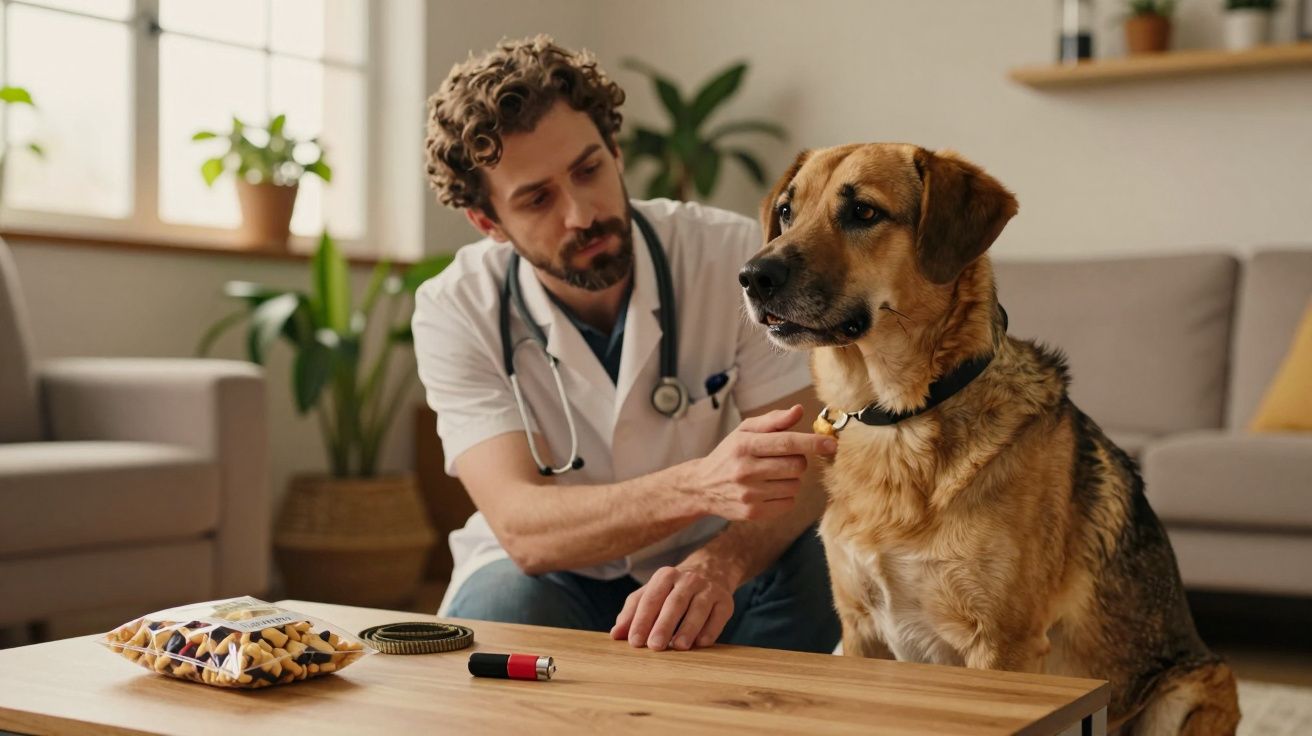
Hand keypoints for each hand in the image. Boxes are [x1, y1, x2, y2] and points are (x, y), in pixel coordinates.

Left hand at [610, 565, 734, 649]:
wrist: (713, 570)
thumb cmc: (674, 589)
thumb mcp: (652, 592)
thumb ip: (633, 611)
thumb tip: (616, 634)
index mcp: (665, 576)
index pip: (651, 598)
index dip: (642, 620)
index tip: (634, 641)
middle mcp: (688, 579)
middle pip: (675, 603)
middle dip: (664, 625)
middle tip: (654, 646)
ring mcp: (709, 589)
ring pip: (698, 608)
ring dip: (688, 628)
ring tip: (679, 647)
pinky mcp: (726, 600)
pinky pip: (718, 616)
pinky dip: (710, 630)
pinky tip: (701, 643)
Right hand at [682, 404, 834, 521]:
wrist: (702, 487)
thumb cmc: (729, 454)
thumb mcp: (744, 431)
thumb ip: (773, 421)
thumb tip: (798, 411)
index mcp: (744, 445)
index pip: (787, 442)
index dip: (813, 443)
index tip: (832, 443)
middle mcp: (746, 470)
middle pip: (796, 466)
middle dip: (799, 461)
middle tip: (786, 459)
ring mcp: (749, 494)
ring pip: (795, 485)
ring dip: (791, 479)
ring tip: (773, 475)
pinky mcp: (753, 513)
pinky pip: (788, 503)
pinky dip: (785, 495)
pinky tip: (770, 489)